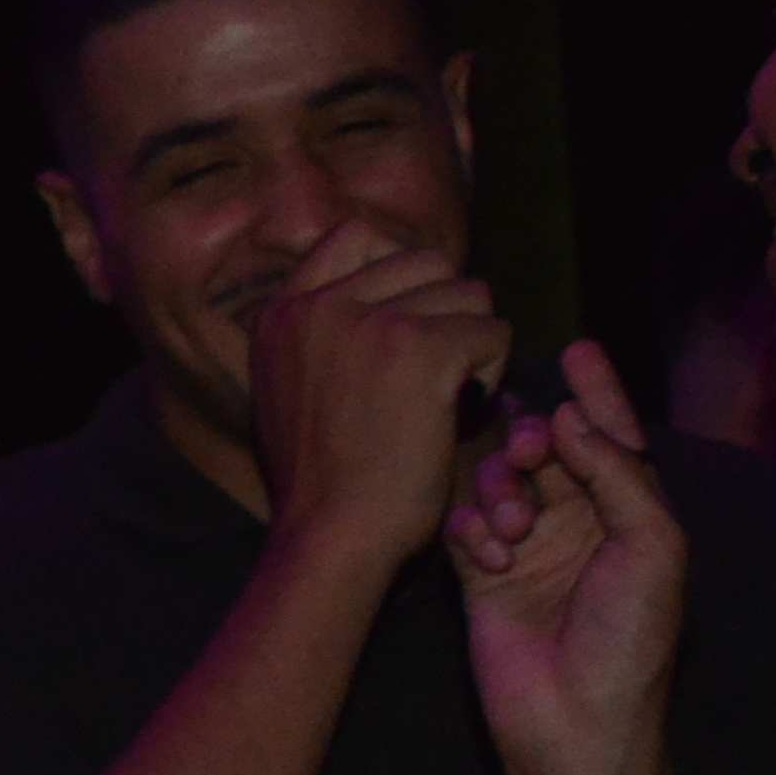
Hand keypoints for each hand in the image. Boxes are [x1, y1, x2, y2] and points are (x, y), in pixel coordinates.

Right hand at [244, 219, 515, 578]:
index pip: (356, 236)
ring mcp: (369, 323)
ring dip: (473, 343)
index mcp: (281, 314)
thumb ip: (319, 337)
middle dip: (446, 311)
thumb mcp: (287, 393)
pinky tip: (460, 415)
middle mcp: (319, 306)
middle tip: (433, 373)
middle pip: (427, 260)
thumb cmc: (320, 482)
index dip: (400, 272)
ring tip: (445, 397)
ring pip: (470, 292)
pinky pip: (494, 332)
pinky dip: (492, 375)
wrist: (329, 538)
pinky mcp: (422, 350)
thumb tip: (383, 292)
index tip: (407, 323)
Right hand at [444, 342, 697, 774]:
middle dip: (535, 441)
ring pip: (500, 480)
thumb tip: (572, 420)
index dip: (597, 392)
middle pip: (548, 449)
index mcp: (631, 513)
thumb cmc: (631, 641)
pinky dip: (471, 527)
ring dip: (501, 489)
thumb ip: (618, 474)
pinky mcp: (480, 577)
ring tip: (511, 529)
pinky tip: (487, 555)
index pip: (612, 438)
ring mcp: (527, 548)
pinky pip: (464, 524)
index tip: (577, 349)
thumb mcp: (652, 545)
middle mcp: (579, 523)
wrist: (576, 722)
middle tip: (532, 455)